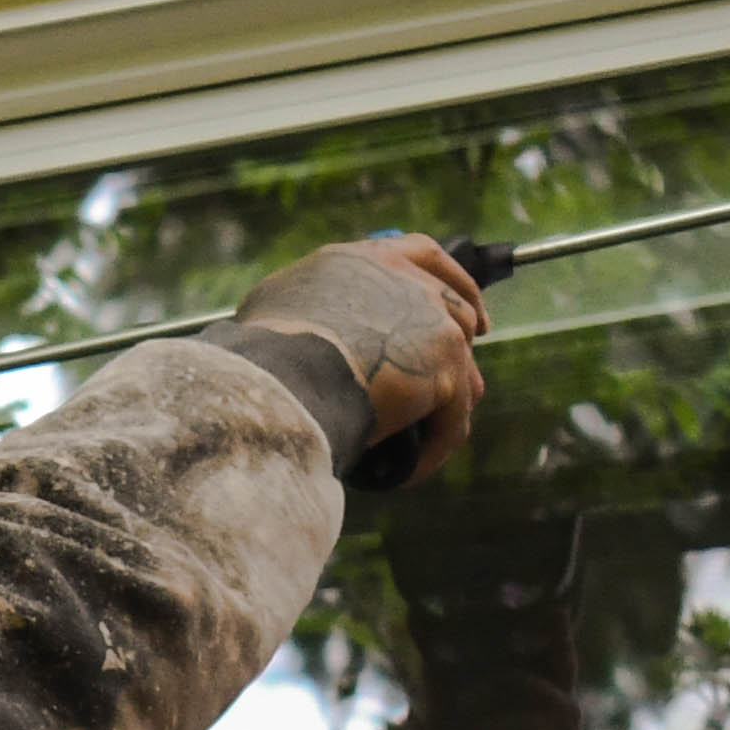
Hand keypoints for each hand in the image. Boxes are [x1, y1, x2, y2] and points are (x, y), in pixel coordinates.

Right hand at [228, 234, 487, 488]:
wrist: (281, 378)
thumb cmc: (263, 348)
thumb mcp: (277, 303)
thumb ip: (307, 304)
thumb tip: (299, 329)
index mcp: (372, 259)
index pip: (425, 256)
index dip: (451, 280)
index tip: (465, 305)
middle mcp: (411, 283)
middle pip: (456, 310)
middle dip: (460, 347)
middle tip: (455, 381)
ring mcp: (434, 324)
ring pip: (462, 367)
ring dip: (448, 404)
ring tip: (422, 440)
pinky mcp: (445, 372)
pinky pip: (451, 419)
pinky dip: (431, 449)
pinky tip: (404, 473)